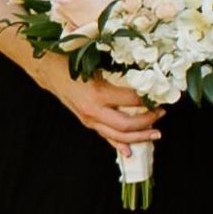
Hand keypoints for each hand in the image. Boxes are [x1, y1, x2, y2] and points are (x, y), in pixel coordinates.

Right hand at [37, 61, 162, 152]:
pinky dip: (118, 144)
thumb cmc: (73, 62)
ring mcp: (89, 119)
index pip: (132, 101)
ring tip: (155, 134)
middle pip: (126, 125)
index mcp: (98, 94)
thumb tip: (148, 73)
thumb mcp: (99, 63)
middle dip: (148, 121)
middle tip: (162, 113)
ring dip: (138, 137)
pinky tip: (129, 151)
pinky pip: (105, 136)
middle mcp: (93, 110)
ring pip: (117, 136)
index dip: (149, 99)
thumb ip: (121, 71)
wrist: (50, 70)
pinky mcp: (87, 122)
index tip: (163, 94)